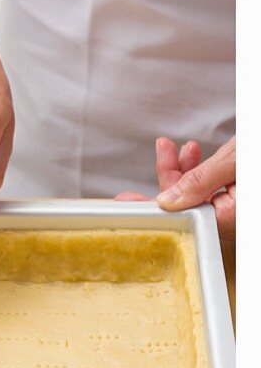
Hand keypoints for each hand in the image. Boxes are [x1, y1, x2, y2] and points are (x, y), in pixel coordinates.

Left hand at [116, 136, 234, 238]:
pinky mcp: (237, 195)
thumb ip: (200, 181)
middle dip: (168, 178)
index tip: (130, 202)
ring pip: (198, 194)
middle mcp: (234, 219)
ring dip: (180, 169)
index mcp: (233, 219)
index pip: (185, 220)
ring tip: (169, 148)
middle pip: (189, 206)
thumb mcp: (232, 162)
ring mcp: (235, 207)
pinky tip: (189, 154)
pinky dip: (198, 170)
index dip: (155, 208)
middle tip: (154, 159)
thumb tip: (167, 201)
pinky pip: (211, 188)